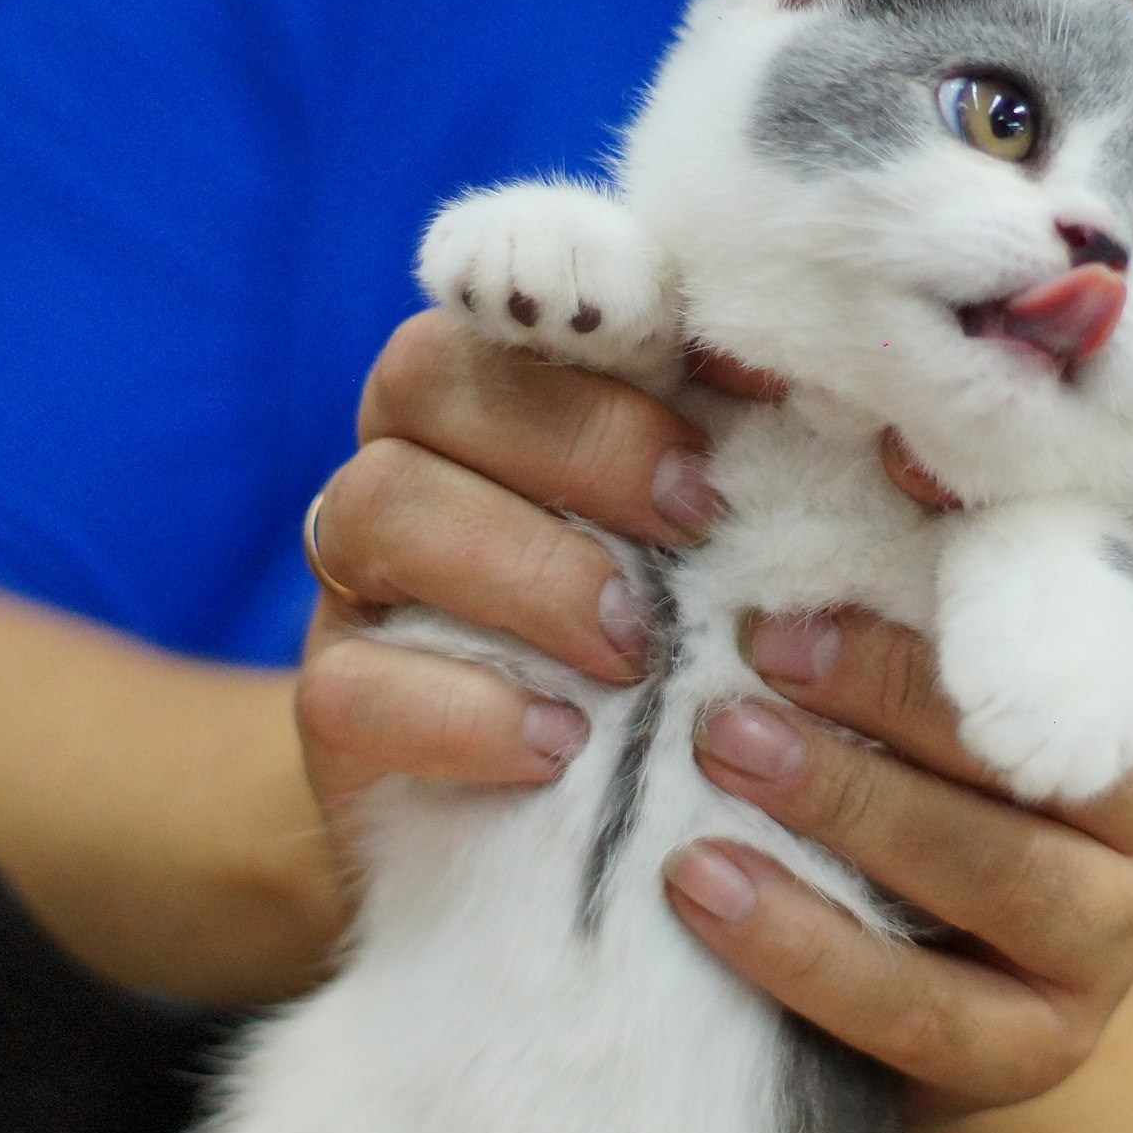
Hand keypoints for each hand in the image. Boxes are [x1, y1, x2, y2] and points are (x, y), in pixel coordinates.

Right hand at [291, 310, 723, 830]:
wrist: (569, 828)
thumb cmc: (671, 640)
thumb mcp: (711, 544)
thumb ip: (733, 455)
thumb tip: (798, 378)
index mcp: (501, 395)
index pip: (506, 304)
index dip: (606, 336)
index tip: (732, 415)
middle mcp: (412, 464)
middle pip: (425, 378)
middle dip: (576, 442)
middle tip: (695, 524)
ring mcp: (357, 585)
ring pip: (374, 504)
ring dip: (525, 568)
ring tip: (633, 652)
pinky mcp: (335, 710)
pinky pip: (345, 685)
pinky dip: (463, 711)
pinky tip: (559, 743)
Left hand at [665, 516, 1132, 1114]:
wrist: (917, 962)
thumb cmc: (894, 730)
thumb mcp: (913, 612)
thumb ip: (903, 515)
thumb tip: (819, 394)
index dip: (1034, 512)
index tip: (895, 469)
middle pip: (1067, 734)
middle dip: (900, 685)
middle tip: (759, 639)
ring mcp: (1115, 929)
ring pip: (1006, 872)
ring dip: (852, 805)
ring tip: (717, 748)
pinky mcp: (1039, 1047)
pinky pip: (931, 1013)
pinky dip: (809, 951)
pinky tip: (702, 888)